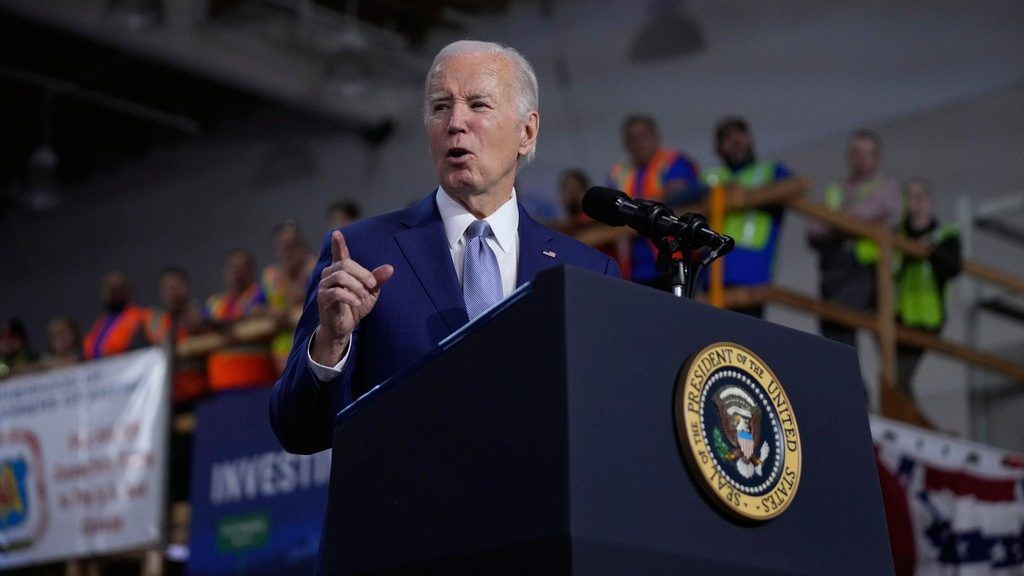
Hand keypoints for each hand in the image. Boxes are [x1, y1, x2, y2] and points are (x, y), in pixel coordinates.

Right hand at [311, 231, 393, 364]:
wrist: (344, 327)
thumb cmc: (355, 307)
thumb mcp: (370, 293)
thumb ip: (377, 280)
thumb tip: (390, 268)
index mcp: (341, 271)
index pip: (339, 254)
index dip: (338, 244)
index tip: (337, 233)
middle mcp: (329, 275)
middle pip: (345, 264)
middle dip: (362, 273)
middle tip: (372, 285)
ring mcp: (324, 286)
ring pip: (340, 276)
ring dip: (356, 286)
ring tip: (364, 296)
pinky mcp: (322, 299)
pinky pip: (336, 292)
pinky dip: (350, 296)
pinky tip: (357, 302)